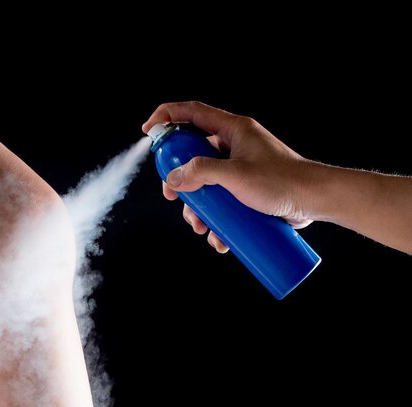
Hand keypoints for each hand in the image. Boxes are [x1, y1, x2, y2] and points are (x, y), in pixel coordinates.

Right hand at [142, 101, 316, 251]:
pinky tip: (217, 236)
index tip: (148, 131)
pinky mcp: (247, 189)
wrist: (316, 201)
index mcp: (233, 130)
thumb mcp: (236, 175)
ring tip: (200, 226)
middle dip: (181, 180)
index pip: (192, 112)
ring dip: (198, 207)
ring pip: (206, 183)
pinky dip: (215, 217)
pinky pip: (222, 200)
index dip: (166, 117)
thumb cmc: (283, 182)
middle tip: (174, 196)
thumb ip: (202, 172)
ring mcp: (240, 168)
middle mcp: (234, 145)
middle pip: (193, 154)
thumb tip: (174, 179)